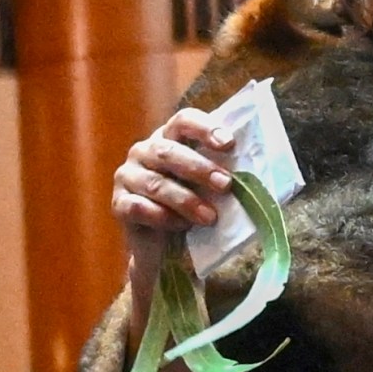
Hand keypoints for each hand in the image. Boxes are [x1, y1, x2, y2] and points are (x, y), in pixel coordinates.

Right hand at [112, 107, 234, 321]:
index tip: (229, 144)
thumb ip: (220, 175)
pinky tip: (182, 226)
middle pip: (168, 152)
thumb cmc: (189, 210)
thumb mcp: (206, 189)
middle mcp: (143, 152)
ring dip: (186, 200)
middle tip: (226, 185)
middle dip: (199, 168)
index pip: (183, 122)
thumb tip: (253, 173)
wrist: (163, 249)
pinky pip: (140, 208)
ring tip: (210, 217)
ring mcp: (127, 176)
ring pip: (156, 184)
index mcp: (167, 139)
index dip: (205, 129)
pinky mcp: (119, 204)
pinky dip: (164, 218)